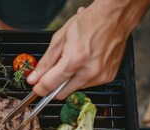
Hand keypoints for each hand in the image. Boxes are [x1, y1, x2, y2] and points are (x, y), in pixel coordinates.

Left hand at [26, 0, 149, 99]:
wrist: (115, 17)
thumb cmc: (89, 22)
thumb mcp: (61, 38)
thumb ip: (46, 62)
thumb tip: (35, 78)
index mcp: (76, 59)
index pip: (51, 84)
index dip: (39, 88)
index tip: (36, 88)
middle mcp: (90, 71)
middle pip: (62, 92)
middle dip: (53, 85)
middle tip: (51, 74)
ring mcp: (101, 76)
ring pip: (74, 88)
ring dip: (69, 80)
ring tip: (74, 60)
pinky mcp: (108, 77)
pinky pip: (88, 84)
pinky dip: (82, 77)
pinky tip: (84, 62)